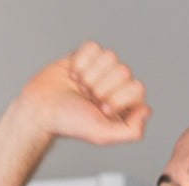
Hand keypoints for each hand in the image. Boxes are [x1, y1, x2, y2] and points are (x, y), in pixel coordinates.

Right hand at [17, 41, 150, 146]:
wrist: (41, 109)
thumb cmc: (69, 123)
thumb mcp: (102, 135)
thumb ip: (131, 131)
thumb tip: (147, 110)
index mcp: (124, 104)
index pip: (137, 87)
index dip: (118, 98)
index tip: (102, 110)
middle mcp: (115, 85)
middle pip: (123, 70)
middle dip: (101, 87)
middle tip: (88, 99)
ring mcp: (101, 69)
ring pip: (109, 56)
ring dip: (89, 75)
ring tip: (80, 88)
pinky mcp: (87, 55)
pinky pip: (92, 47)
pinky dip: (79, 62)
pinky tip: (73, 76)